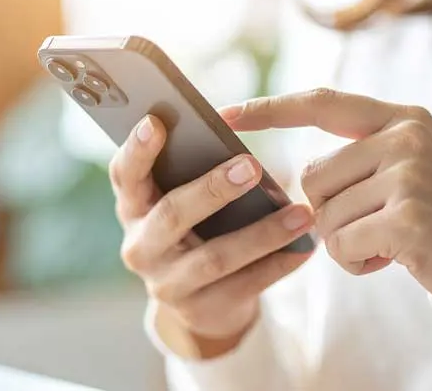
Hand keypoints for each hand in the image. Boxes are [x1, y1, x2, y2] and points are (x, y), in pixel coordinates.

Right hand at [109, 116, 313, 355]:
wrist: (199, 298)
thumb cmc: (197, 225)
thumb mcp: (182, 197)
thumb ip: (194, 170)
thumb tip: (234, 134)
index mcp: (133, 207)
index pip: (125, 174)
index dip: (137, 149)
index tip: (155, 121)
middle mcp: (141, 247)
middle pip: (172, 215)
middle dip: (213, 190)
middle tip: (252, 166)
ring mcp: (167, 284)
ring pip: (215, 258)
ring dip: (263, 233)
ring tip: (302, 213)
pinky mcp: (201, 310)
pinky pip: (246, 286)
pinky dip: (279, 264)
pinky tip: (306, 247)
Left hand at [222, 89, 431, 306]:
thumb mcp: (413, 168)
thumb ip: (364, 157)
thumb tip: (298, 180)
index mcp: (404, 118)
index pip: (323, 104)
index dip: (272, 108)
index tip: (227, 114)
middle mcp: (406, 137)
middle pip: (313, 178)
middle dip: (330, 212)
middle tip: (377, 225)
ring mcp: (409, 175)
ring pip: (323, 216)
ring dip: (347, 241)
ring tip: (392, 241)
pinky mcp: (407, 218)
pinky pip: (341, 246)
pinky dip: (358, 263)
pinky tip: (394, 259)